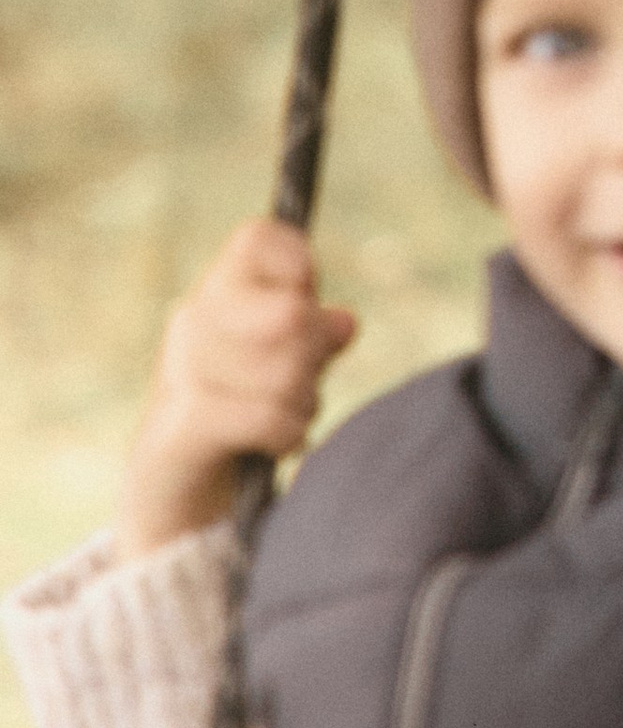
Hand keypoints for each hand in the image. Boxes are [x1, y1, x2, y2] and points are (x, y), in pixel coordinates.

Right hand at [117, 220, 357, 564]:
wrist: (174, 489)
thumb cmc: (240, 411)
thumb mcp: (284, 365)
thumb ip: (315, 335)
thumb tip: (344, 321)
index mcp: (217, 292)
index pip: (257, 239)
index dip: (299, 264)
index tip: (309, 300)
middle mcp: (193, 322)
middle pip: (290, 310)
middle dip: (313, 354)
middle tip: (302, 380)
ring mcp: (182, 371)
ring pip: (285, 367)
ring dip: (303, 400)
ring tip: (288, 413)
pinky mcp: (184, 424)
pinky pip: (268, 416)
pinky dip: (287, 432)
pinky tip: (277, 441)